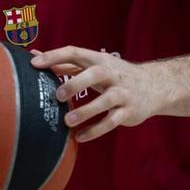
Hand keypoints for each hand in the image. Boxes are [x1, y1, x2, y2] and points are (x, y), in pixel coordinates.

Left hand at [30, 46, 168, 141]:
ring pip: (105, 101)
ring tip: (67, 122)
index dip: (54, 56)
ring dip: (86, 112)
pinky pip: (112, 121)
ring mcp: (122, 93)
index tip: (34, 63)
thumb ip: (66, 63)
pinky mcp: (129, 111)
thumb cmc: (114, 75)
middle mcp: (112, 74)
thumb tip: (34, 55)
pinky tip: (80, 137)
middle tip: (58, 95)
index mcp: (99, 60)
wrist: (156, 86)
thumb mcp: (93, 65)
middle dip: (75, 83)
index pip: (75, 52)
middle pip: (94, 73)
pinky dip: (95, 130)